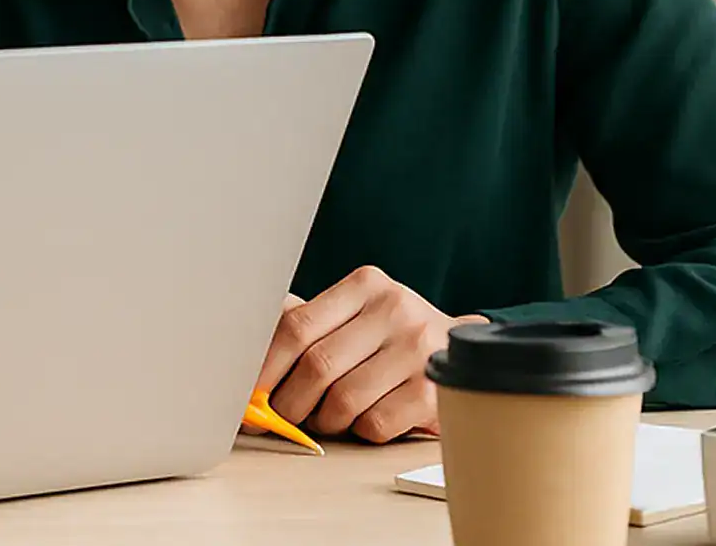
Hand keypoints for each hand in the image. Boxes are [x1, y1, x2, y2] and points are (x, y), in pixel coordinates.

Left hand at [256, 268, 485, 443]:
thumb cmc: (394, 336)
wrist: (466, 351)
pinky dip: (360, 430)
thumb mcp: (357, 314)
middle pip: (317, 366)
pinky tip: (365, 420)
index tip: (249, 390)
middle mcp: (395, 310)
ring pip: (343, 400)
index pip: (297, 325)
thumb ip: (311, 325)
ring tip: (327, 417)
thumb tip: (250, 362)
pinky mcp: (436, 391)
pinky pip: (375, 423)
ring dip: (325, 420)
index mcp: (366, 285)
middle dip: (289, 401)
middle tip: (282, 415)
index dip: (264, 364)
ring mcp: (418, 350)